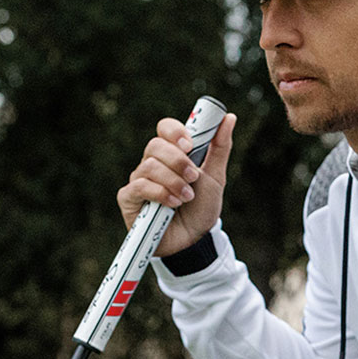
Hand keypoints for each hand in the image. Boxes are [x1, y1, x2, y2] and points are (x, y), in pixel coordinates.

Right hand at [116, 112, 235, 257]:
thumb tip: (229, 118)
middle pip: (155, 145)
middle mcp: (152, 163)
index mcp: (171, 154)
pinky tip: (172, 204)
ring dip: (173, 182)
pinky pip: (139, 186)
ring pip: (149, 166)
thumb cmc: (201, 208)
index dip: (175, 131)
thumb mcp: (215, 178)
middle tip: (193, 177)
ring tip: (187, 197)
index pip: (165, 128)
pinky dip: (160, 193)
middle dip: (178, 161)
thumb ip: (219, 148)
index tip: (190, 145)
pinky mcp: (129, 198)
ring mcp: (138, 180)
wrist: (194, 240)